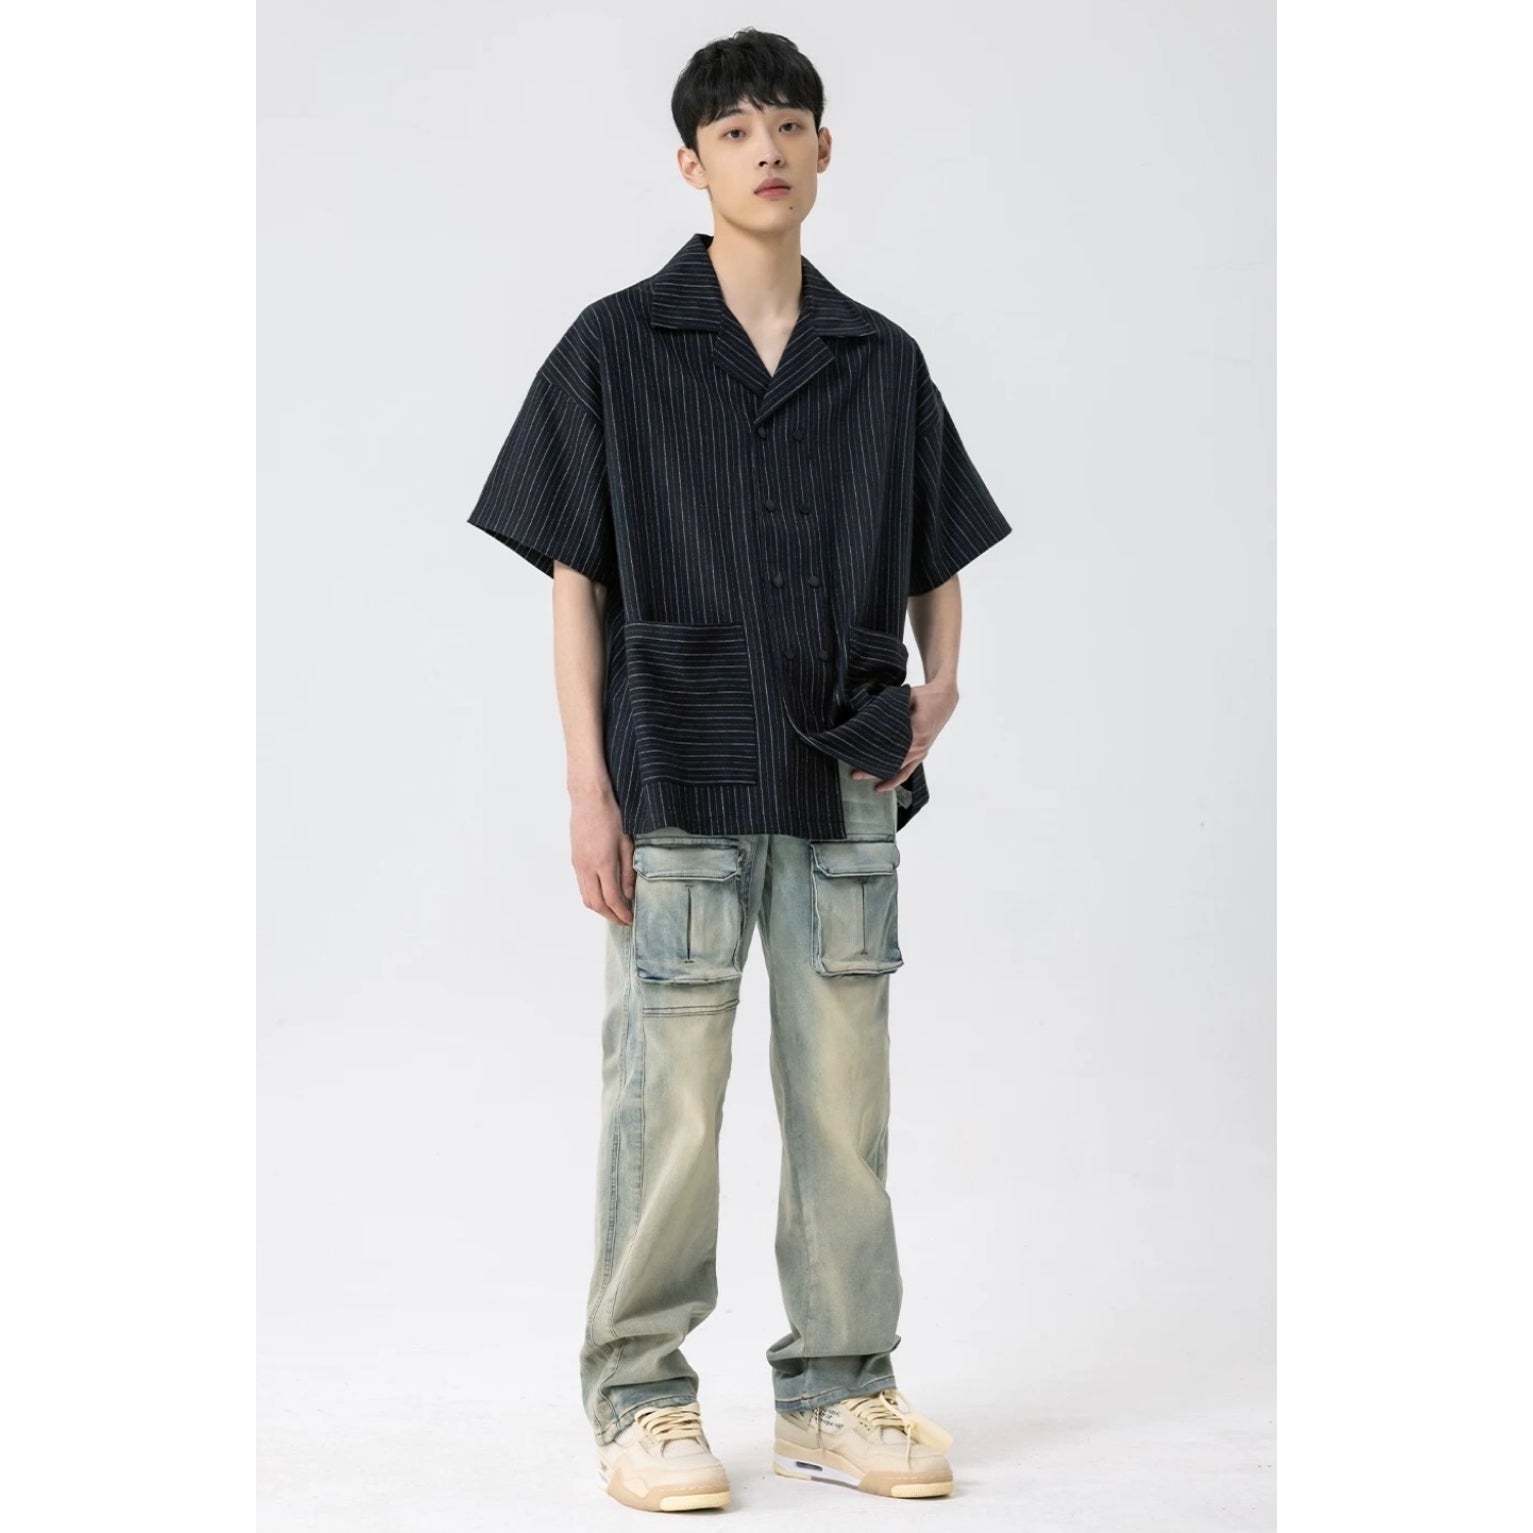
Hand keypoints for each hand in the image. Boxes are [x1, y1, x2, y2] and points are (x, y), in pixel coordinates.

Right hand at [570, 786, 635, 923]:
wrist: (588, 799)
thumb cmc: (611, 816)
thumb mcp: (627, 843)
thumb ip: (627, 871)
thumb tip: (628, 894)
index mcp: (603, 863)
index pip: (612, 899)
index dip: (622, 913)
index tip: (631, 919)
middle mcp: (587, 868)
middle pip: (596, 904)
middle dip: (611, 916)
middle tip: (624, 920)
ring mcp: (578, 865)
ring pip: (586, 898)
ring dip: (600, 909)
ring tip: (615, 912)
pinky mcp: (575, 861)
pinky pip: (582, 887)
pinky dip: (593, 897)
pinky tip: (603, 896)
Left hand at [850, 679, 957, 790]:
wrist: (944, 699)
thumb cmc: (924, 696)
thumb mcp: (906, 696)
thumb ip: (890, 707)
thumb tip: (867, 715)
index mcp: (916, 731)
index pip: (890, 747)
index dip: (872, 752)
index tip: (856, 755)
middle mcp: (919, 746)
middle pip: (892, 763)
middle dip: (871, 769)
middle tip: (853, 772)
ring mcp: (921, 752)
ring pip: (899, 771)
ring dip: (880, 777)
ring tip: (860, 777)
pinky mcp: (921, 754)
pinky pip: (907, 772)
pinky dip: (894, 780)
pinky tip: (881, 786)